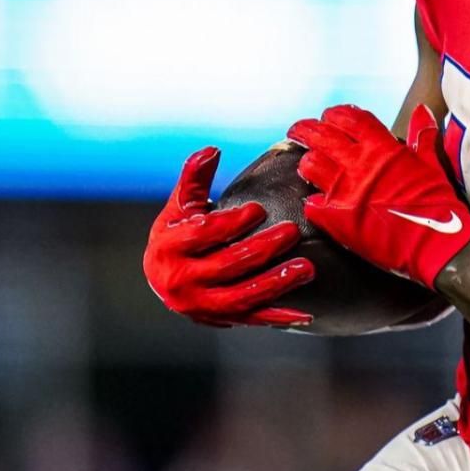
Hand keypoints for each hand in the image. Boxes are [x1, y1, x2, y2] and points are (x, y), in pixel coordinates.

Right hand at [143, 147, 314, 327]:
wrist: (164, 278)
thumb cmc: (177, 234)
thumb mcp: (179, 206)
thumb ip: (194, 178)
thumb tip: (211, 151)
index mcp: (169, 247)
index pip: (203, 234)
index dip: (231, 222)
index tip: (258, 209)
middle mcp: (182, 280)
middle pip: (227, 265)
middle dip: (262, 249)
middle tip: (291, 232)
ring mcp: (201, 304)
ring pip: (241, 297)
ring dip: (275, 283)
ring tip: (305, 269)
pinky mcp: (220, 319)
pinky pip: (252, 319)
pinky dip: (278, 317)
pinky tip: (304, 314)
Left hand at [288, 104, 469, 287]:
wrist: (438, 244)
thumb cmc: (440, 204)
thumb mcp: (433, 164)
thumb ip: (423, 136)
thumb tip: (423, 111)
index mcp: (383, 148)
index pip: (349, 117)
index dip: (335, 114)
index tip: (329, 116)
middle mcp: (360, 164)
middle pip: (320, 135)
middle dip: (305, 129)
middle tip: (298, 131)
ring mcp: (346, 191)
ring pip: (310, 165)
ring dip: (307, 163)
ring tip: (307, 166)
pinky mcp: (337, 220)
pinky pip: (311, 205)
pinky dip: (312, 203)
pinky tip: (316, 204)